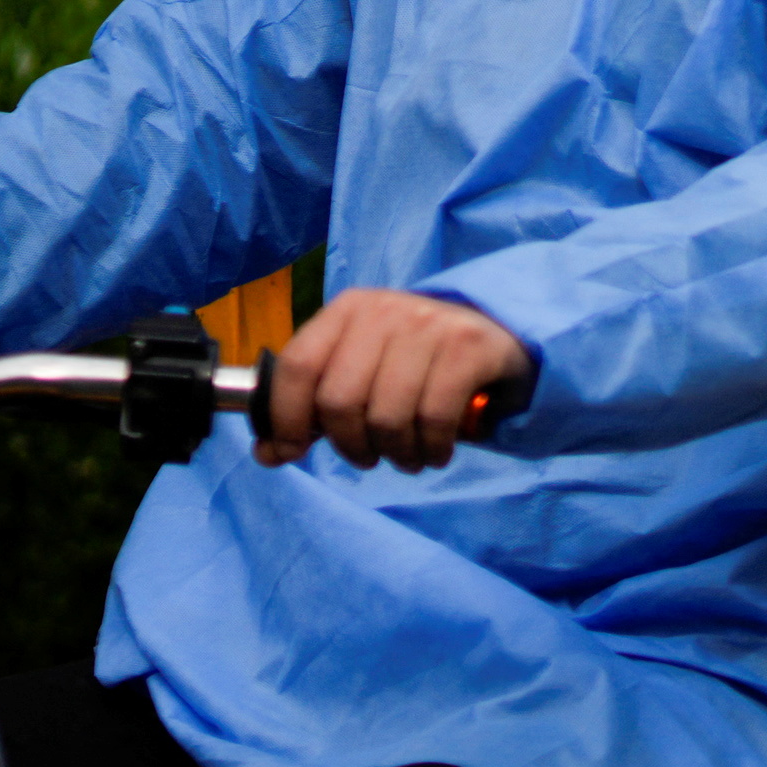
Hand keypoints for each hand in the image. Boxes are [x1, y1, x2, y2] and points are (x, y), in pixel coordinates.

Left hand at [260, 292, 533, 473]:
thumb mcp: (361, 371)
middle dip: (349, 445)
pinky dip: (431, 448)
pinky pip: (433, 417)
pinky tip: (435, 451)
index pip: (297, 366)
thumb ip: (314, 409)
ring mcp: (431, 323)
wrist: (497, 336)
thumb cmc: (416, 361)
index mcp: (348, 309)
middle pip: (339, 400)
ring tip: (406, 457)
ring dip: (394, 453)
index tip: (293, 451)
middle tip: (367, 457)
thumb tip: (268, 454)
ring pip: (386, 415)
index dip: (287, 418)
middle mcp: (385, 309)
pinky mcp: (470, 345)